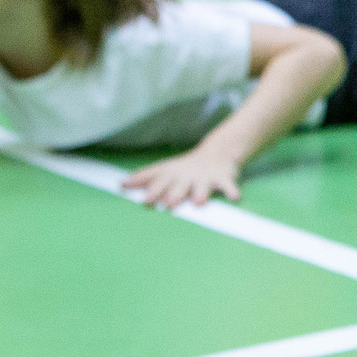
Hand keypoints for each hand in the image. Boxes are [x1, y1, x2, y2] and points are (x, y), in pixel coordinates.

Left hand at [122, 147, 241, 210]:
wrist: (217, 153)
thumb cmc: (185, 168)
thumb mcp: (166, 169)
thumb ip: (145, 178)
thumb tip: (121, 184)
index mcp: (172, 172)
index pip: (156, 177)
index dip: (145, 184)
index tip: (133, 192)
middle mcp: (186, 175)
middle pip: (177, 185)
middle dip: (172, 193)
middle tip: (166, 204)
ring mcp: (204, 177)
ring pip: (202, 186)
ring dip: (200, 193)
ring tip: (198, 202)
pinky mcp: (223, 178)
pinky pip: (228, 186)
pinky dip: (232, 191)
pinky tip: (235, 198)